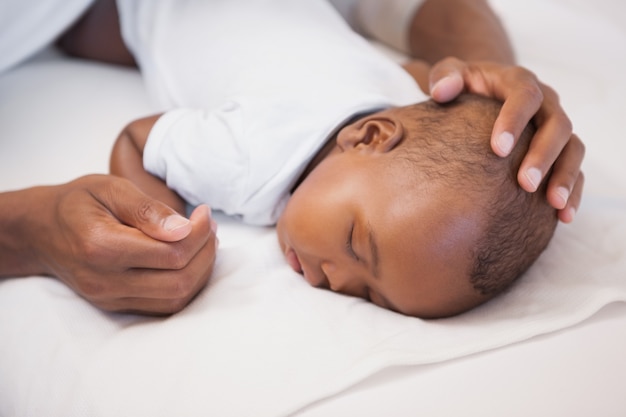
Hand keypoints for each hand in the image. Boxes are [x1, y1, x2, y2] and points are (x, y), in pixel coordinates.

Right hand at [27, 175, 217, 313]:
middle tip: (209, 226)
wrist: (41, 231)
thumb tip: (184, 228)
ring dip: (201, 270)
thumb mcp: (109, 188)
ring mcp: (110, 298)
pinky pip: (164, 305)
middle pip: (179, 281)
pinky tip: (190, 259)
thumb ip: (147, 209)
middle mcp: (105, 280)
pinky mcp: (117, 306)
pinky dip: (187, 283)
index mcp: (102, 246)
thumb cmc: (77, 203)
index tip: (204, 212)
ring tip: (203, 240)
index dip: (199, 233)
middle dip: (206, 252)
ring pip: (176, 298)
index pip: (171, 253)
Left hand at [427, 57, 584, 222]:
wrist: (482, 93)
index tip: (497, 149)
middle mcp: (545, 102)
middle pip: (557, 124)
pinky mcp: (560, 148)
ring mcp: (555, 126)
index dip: (514, 120)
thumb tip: (441, 90)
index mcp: (518, 81)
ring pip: (572, 147)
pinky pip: (574, 168)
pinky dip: (573, 191)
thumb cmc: (463, 85)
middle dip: (543, 155)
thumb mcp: (451, 74)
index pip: (525, 95)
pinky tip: (563, 216)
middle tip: (525, 184)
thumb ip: (444, 76)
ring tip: (553, 203)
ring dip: (564, 175)